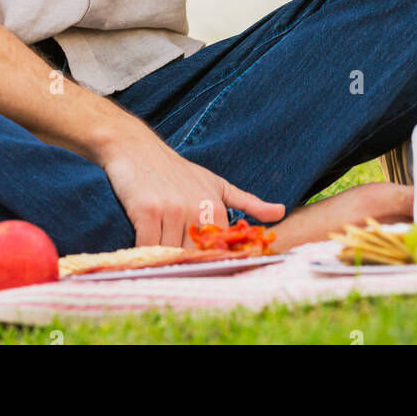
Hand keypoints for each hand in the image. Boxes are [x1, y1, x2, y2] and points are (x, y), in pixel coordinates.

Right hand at [96, 126, 284, 249]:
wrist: (136, 147)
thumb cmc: (176, 170)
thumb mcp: (215, 183)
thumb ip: (247, 202)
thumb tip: (281, 212)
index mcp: (215, 205)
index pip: (218, 250)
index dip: (209, 263)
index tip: (203, 269)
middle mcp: (196, 207)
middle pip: (193, 255)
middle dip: (185, 264)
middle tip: (176, 265)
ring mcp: (171, 209)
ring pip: (170, 253)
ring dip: (162, 259)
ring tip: (157, 254)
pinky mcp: (146, 210)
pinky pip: (147, 246)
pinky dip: (144, 252)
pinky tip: (141, 246)